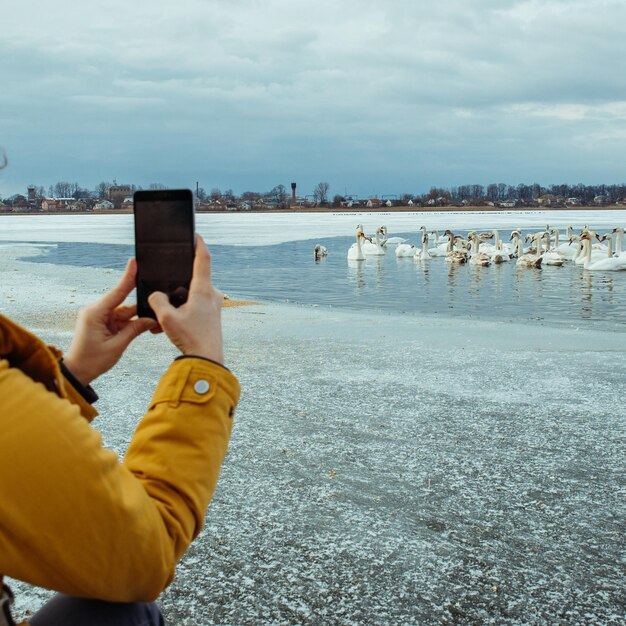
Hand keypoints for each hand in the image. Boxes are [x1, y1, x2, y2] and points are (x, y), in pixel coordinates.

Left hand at [63, 259, 157, 384]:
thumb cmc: (92, 360)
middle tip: (157, 308)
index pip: (117, 292)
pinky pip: (122, 319)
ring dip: (138, 319)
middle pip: (125, 303)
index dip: (128, 277)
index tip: (134, 262)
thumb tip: (152, 319)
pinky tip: (145, 327)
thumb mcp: (117, 346)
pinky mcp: (102, 323)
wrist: (77, 372)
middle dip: (141, 307)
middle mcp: (96, 311)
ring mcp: (99, 316)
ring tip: (153, 325)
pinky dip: (132, 324)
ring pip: (126, 312)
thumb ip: (135, 330)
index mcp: (95, 313)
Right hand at [148, 235, 223, 363]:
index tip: (195, 234)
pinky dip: (180, 313)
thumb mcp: (166, 318)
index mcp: (203, 289)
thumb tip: (156, 295)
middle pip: (193, 278)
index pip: (203, 258)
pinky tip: (166, 326)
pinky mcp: (212, 316)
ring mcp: (213, 306)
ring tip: (160, 317)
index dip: (198, 243)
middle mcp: (211, 294)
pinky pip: (194, 308)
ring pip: (191, 296)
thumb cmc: (190, 338)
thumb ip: (157, 301)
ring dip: (176, 302)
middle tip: (164, 283)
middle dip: (177, 281)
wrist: (207, 360)